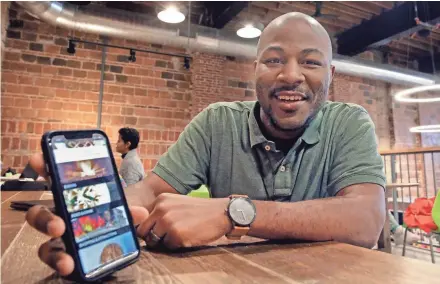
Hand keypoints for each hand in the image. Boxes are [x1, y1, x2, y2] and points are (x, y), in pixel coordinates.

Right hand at [25, 154, 149, 275]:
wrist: (120, 240)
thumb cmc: (111, 216)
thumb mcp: (121, 208)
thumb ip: (128, 209)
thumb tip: (140, 213)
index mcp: (71, 197)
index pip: (53, 179)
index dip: (44, 167)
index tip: (38, 159)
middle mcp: (61, 216)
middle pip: (40, 215)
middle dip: (45, 219)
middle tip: (58, 226)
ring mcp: (62, 239)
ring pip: (45, 245)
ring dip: (54, 252)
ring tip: (66, 260)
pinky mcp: (67, 256)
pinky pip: (60, 261)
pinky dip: (63, 264)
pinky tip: (71, 266)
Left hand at [137, 193, 231, 248]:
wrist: (221, 212)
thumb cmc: (200, 211)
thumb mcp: (177, 204)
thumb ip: (161, 212)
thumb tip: (146, 229)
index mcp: (160, 200)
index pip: (143, 219)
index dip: (150, 228)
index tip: (159, 230)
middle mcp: (161, 209)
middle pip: (144, 231)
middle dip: (153, 237)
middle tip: (168, 236)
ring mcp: (167, 222)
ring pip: (155, 240)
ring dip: (165, 241)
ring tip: (181, 234)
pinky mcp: (176, 234)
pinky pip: (168, 247)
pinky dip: (177, 245)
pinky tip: (188, 236)